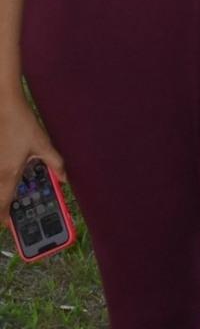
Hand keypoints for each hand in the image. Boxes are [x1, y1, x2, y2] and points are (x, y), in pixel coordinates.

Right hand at [0, 93, 65, 223]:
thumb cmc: (22, 124)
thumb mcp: (43, 144)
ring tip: (9, 193)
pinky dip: (0, 178)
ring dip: (0, 191)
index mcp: (9, 173)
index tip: (8, 223)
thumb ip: (55, 163)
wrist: (5, 105)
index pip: (2, 203)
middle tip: (9, 211)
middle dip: (1, 206)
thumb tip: (64, 177)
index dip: (4, 217)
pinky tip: (6, 174)